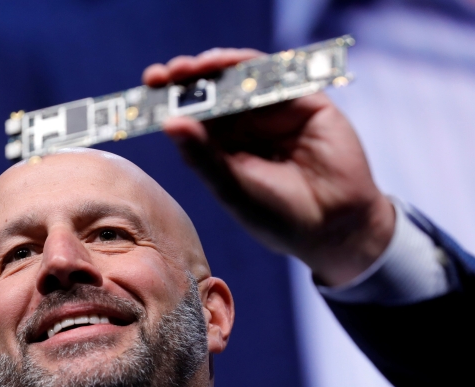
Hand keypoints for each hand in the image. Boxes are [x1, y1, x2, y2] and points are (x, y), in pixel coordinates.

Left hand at [143, 48, 394, 285]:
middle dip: (185, 77)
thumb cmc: (276, 215)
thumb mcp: (231, 188)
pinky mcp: (305, 101)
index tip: (148, 88)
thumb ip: (204, 157)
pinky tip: (232, 65)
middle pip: (210, 89)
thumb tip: (169, 124)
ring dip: (214, 66)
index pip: (189, 114)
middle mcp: (245, 124)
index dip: (168, 99)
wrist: (332, 227)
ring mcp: (274, 110)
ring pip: (239, 76)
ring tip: (193, 68)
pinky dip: (252, 66)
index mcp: (221, 146)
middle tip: (164, 74)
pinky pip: (276, 74)